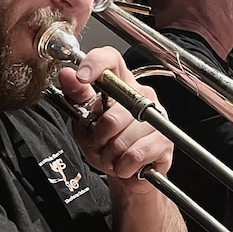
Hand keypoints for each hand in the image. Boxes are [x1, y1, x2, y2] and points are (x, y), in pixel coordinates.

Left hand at [57, 47, 172, 185]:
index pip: (111, 59)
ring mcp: (157, 117)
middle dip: (99, 139)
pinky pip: (135, 155)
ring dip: (109, 156)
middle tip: (100, 144)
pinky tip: (125, 164)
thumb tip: (67, 74)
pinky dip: (123, 166)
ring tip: (113, 155)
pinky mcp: (164, 140)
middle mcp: (142, 95)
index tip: (82, 77)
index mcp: (121, 83)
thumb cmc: (107, 142)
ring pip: (122, 141)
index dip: (96, 64)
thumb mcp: (85, 119)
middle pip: (112, 117)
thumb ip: (78, 97)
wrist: (129, 172)